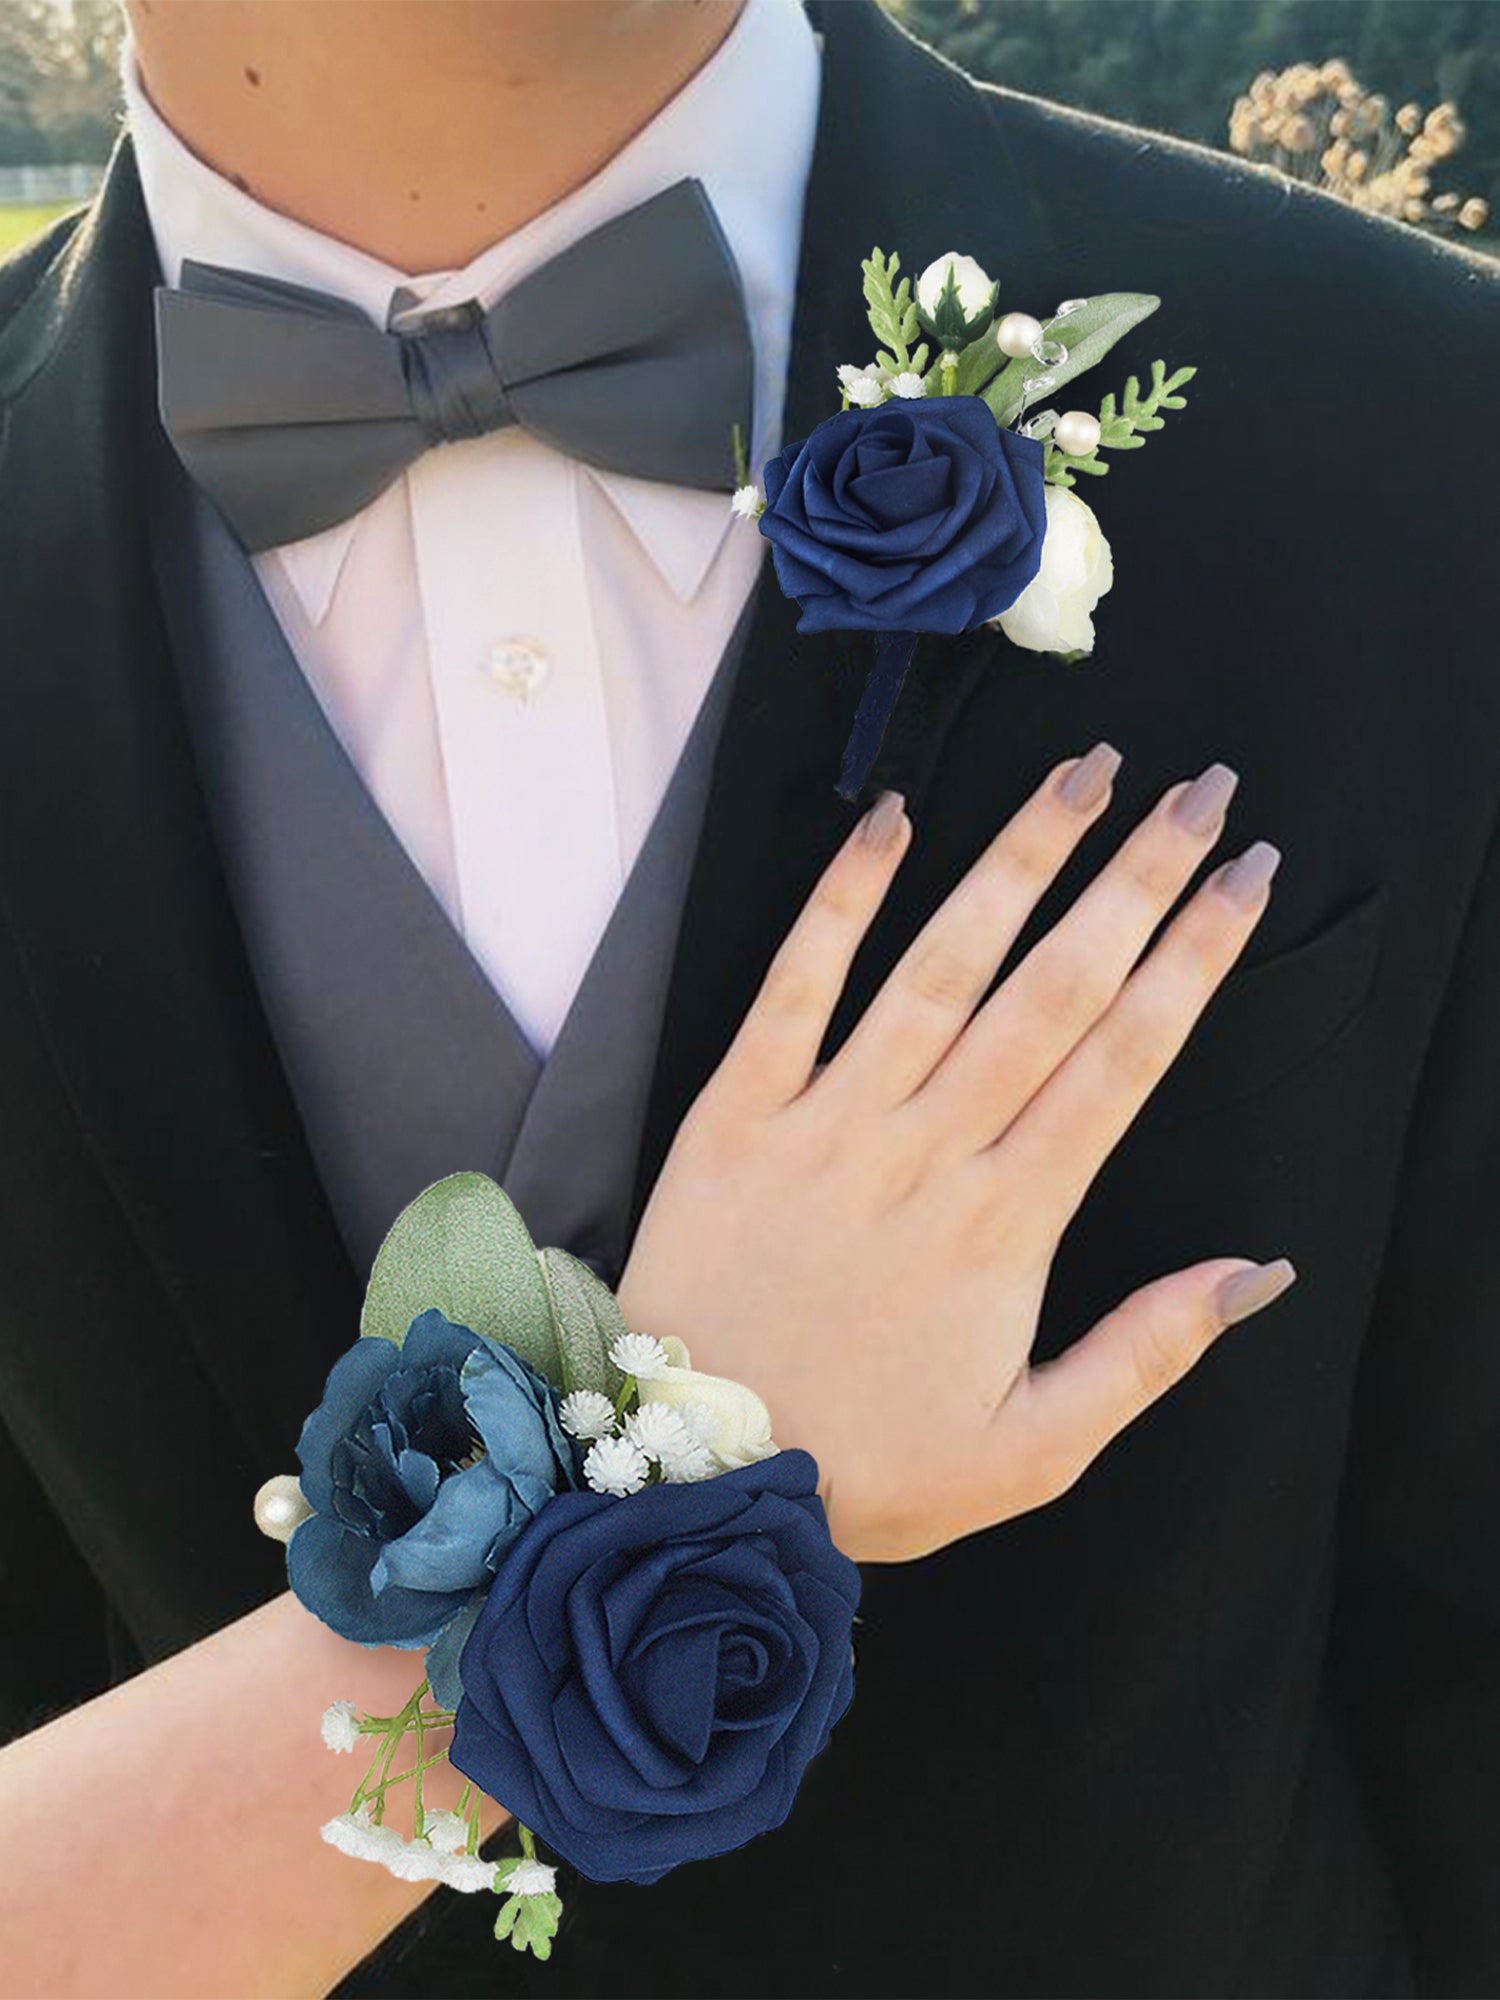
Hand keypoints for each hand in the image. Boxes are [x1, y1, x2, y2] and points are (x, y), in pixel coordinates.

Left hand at [618, 745, 1294, 1561]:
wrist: (688, 1483)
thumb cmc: (862, 1468)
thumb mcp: (1029, 1453)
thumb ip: (1144, 1356)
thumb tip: (1257, 1272)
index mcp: (1007, 1227)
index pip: (1124, 1062)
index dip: (1193, 962)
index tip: (1243, 880)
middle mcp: (927, 1154)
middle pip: (1054, 992)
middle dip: (1135, 882)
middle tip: (1198, 792)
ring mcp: (828, 1124)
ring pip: (940, 966)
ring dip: (1018, 862)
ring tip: (1084, 773)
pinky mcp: (736, 1114)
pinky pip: (794, 987)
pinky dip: (841, 901)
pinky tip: (890, 820)